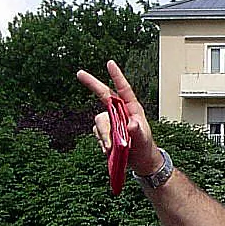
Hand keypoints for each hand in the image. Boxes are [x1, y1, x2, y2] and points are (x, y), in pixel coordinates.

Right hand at [76, 61, 160, 175]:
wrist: (140, 161)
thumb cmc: (145, 146)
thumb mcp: (144, 139)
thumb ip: (138, 131)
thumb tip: (131, 124)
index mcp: (132, 108)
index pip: (123, 89)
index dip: (116, 76)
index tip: (110, 63)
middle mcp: (119, 111)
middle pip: (102, 95)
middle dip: (91, 84)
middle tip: (79, 73)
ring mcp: (111, 121)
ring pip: (99, 121)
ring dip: (104, 135)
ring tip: (111, 148)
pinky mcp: (105, 132)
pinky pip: (97, 133)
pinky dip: (102, 141)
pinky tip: (109, 150)